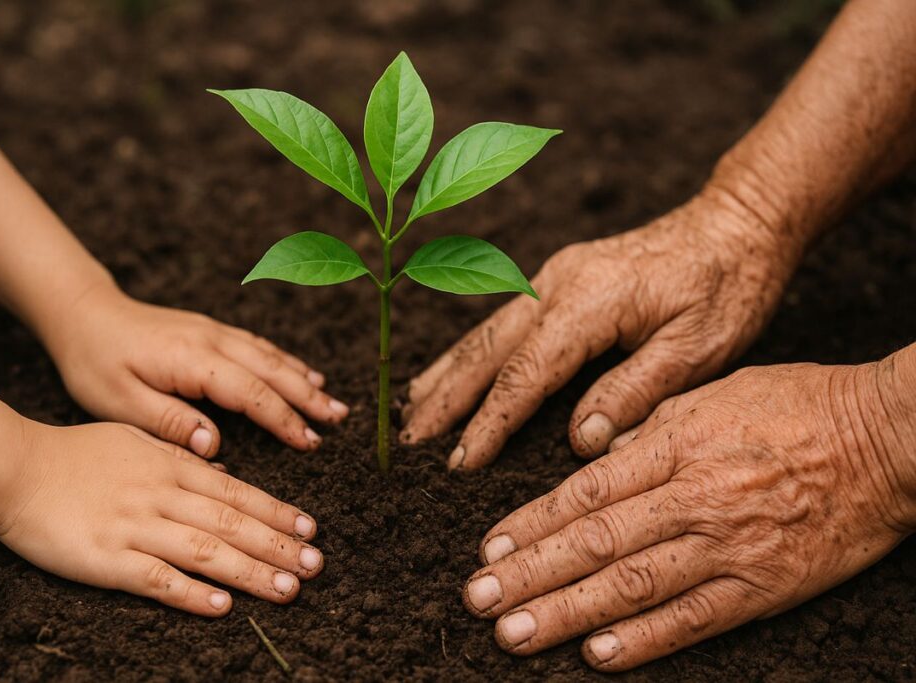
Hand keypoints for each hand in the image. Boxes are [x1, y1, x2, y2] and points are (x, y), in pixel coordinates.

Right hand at [0, 421, 323, 614]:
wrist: (16, 468)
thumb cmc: (77, 453)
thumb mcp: (137, 439)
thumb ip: (180, 456)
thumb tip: (223, 473)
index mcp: (171, 467)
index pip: (237, 492)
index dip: (276, 512)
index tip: (309, 529)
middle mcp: (162, 496)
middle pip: (231, 523)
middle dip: (277, 545)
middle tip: (315, 564)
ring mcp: (135, 528)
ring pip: (205, 552)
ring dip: (250, 572)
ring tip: (287, 588)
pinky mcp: (107, 560)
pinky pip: (156, 579)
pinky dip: (191, 593)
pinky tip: (222, 606)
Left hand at [44, 283, 348, 456]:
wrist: (83, 312)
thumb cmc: (94, 361)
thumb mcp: (118, 402)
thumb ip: (169, 422)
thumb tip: (216, 445)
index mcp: (191, 360)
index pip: (250, 392)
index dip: (284, 418)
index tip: (309, 441)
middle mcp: (211, 340)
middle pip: (272, 370)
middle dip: (309, 397)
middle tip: (340, 419)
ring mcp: (213, 332)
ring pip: (270, 355)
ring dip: (304, 379)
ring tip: (333, 402)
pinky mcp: (210, 331)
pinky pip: (258, 346)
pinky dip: (285, 361)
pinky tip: (302, 373)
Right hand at [401, 188, 793, 467]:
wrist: (737, 223)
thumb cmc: (727, 286)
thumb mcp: (698, 349)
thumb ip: (635, 391)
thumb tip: (580, 438)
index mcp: (588, 303)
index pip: (525, 374)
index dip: (490, 423)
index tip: (461, 464)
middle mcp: (557, 284)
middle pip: (487, 349)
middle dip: (446, 399)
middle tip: (410, 443)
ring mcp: (554, 276)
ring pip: (485, 332)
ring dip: (447, 373)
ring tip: (413, 411)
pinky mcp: (559, 277)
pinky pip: (501, 319)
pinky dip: (470, 351)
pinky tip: (453, 369)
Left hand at [460, 360, 915, 670]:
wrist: (888, 439)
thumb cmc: (797, 405)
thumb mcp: (712, 393)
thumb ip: (647, 426)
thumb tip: (592, 454)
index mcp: (677, 444)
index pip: (586, 490)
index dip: (531, 521)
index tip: (489, 546)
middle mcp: (695, 497)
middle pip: (596, 542)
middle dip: (530, 573)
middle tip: (478, 598)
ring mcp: (730, 547)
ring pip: (634, 585)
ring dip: (567, 613)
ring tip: (515, 634)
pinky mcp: (765, 587)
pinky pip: (696, 618)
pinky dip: (646, 640)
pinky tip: (599, 656)